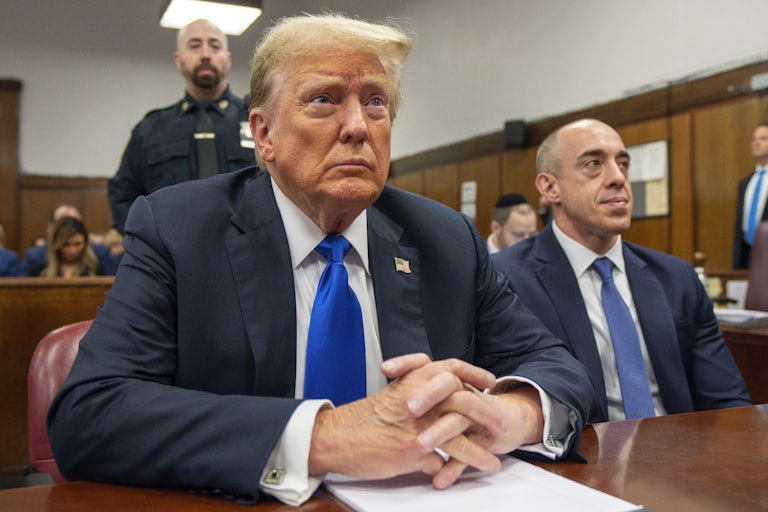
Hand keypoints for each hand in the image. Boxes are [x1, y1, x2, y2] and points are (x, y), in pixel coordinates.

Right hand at [308, 353, 496, 479]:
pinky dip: (453, 472)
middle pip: (464, 401)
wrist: (335, 437)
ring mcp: (418, 427)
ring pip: (460, 438)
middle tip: (499, 426)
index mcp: (412, 382)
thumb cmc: (360, 418)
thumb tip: (435, 401)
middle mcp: (419, 401)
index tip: (488, 381)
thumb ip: (414, 393)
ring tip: (493, 464)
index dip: (472, 373)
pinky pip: (442, 464)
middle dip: (486, 415)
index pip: (450, 368)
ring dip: (479, 453)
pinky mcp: (412, 453)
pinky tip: (459, 479)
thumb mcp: (390, 395)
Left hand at [383, 355, 543, 488]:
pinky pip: (468, 452)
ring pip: (457, 419)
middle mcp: (461, 392)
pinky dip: (453, 468)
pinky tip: (439, 479)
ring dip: (439, 432)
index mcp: (447, 379)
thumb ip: (417, 391)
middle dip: (428, 395)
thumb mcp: (441, 396)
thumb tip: (385, 391)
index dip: (405, 364)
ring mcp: (474, 415)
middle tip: (410, 407)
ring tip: (421, 445)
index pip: (425, 363)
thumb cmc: (465, 407)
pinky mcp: (485, 437)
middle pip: (447, 384)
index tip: (386, 371)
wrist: (504, 421)